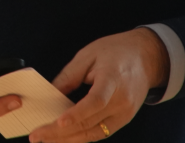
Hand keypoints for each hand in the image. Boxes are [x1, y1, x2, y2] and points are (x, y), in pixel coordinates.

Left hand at [28, 29, 168, 142]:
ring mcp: (125, 114)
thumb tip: (50, 93)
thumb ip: (69, 75)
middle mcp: (122, 101)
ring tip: (47, 140)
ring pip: (95, 133)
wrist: (146, 57)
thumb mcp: (88, 55)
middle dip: (62, 132)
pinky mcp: (124, 119)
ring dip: (70, 139)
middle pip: (91, 122)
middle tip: (38, 136)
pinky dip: (82, 136)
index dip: (76, 114)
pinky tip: (65, 137)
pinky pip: (101, 132)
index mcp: (113, 80)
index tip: (58, 122)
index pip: (96, 101)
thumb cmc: (117, 51)